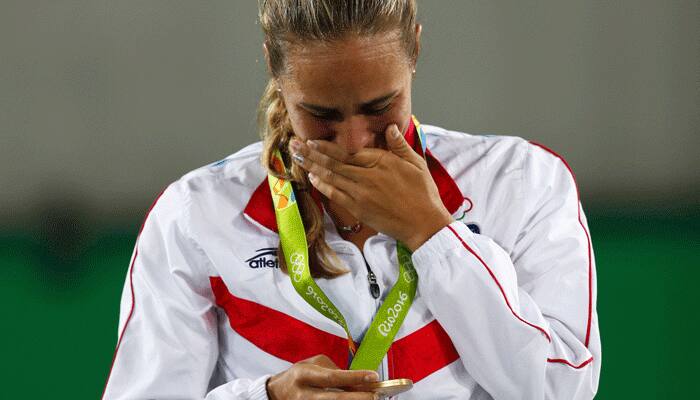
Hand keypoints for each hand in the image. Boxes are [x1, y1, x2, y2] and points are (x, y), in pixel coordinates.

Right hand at [266, 354, 379, 399]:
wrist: (276, 393)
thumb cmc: (299, 375)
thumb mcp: (313, 365)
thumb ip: (335, 371)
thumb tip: (358, 383)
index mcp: (304, 375)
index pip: (332, 377)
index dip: (354, 377)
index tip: (373, 376)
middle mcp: (304, 394)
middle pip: (334, 399)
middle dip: (357, 398)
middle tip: (375, 396)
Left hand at [289, 124, 453, 250]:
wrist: (424, 224)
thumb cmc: (423, 193)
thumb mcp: (416, 163)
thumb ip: (399, 145)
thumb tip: (390, 126)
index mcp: (382, 162)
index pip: (348, 151)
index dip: (327, 146)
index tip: (312, 140)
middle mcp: (368, 176)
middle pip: (334, 162)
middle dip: (312, 153)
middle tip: (294, 145)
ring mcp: (361, 194)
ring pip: (332, 177)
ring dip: (312, 167)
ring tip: (297, 158)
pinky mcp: (359, 209)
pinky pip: (336, 195)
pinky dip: (323, 185)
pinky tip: (312, 178)